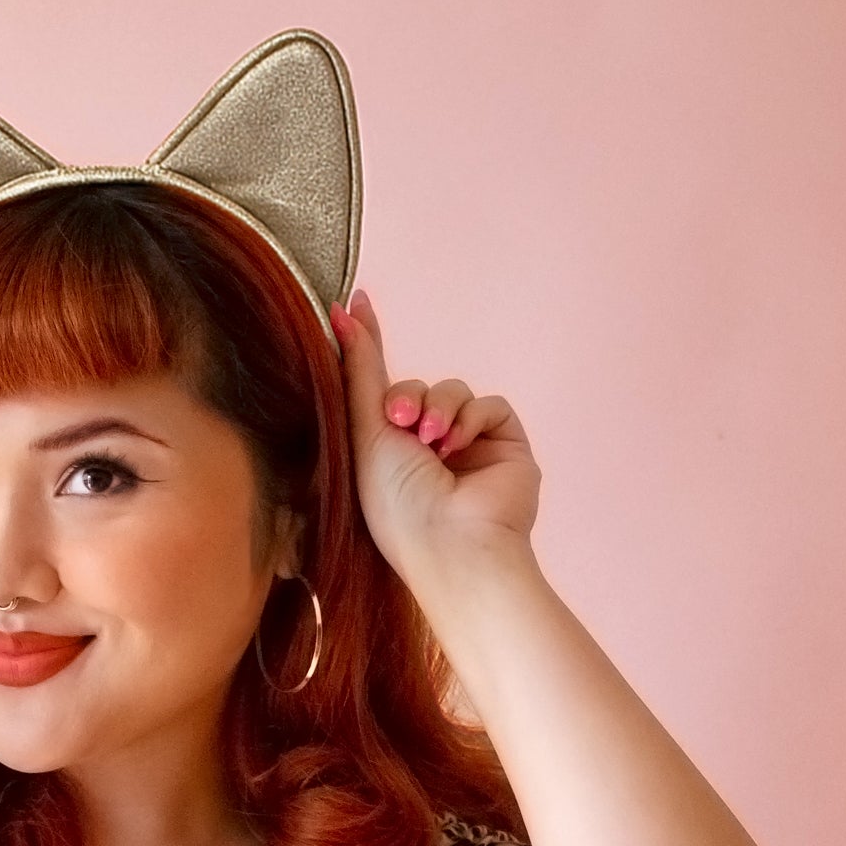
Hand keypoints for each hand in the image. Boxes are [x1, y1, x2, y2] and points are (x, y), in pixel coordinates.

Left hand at [330, 289, 540, 579]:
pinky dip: (470, 418)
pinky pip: (488, 404)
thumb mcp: (365, 432)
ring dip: (439, 407)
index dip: (368, 347)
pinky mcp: (504, 446)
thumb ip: (360, 370)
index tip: (354, 303)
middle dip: (407, 396)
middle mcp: (424, 450)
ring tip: (431, 441)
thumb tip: (341, 313)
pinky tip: (458, 445)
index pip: (378, 391)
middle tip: (400, 421)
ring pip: (452, 390)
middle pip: (416, 386)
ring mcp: (467, 448)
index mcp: (385, 455)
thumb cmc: (397, 504)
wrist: (452, 542)